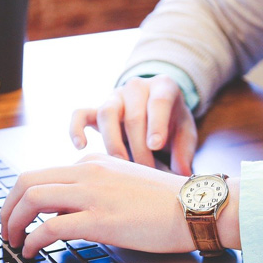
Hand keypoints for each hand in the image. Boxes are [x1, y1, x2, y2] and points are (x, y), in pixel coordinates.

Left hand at [0, 153, 193, 257]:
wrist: (196, 206)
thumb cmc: (169, 202)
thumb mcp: (126, 184)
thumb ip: (96, 191)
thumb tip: (68, 212)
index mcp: (94, 163)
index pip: (44, 174)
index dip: (23, 198)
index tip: (19, 215)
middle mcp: (88, 172)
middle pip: (27, 181)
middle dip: (7, 207)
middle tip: (5, 228)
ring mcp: (93, 194)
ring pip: (32, 199)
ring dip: (13, 222)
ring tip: (13, 241)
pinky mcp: (100, 219)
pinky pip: (50, 227)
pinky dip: (32, 240)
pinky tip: (32, 252)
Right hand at [70, 75, 197, 175]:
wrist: (156, 109)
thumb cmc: (173, 123)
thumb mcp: (186, 133)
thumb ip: (185, 151)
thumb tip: (182, 174)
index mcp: (163, 87)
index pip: (158, 102)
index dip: (156, 124)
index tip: (155, 145)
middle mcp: (137, 87)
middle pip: (133, 115)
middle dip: (139, 147)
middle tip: (146, 171)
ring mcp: (115, 97)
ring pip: (107, 113)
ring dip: (113, 142)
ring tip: (121, 165)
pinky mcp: (97, 109)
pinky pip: (80, 114)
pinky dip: (76, 128)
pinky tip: (81, 146)